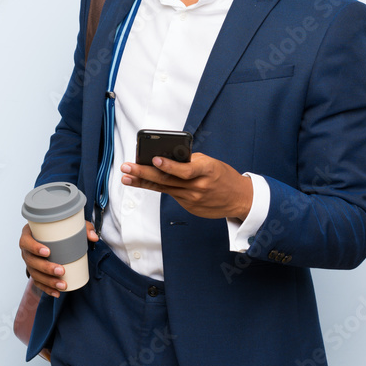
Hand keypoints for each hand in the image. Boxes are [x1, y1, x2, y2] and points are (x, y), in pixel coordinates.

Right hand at [19, 220, 97, 297]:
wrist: (54, 236)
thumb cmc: (59, 229)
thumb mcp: (70, 225)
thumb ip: (83, 228)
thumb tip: (94, 237)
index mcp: (29, 234)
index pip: (26, 241)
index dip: (34, 247)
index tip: (48, 251)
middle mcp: (26, 250)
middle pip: (31, 261)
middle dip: (46, 268)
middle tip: (61, 270)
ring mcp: (29, 262)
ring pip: (35, 274)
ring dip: (48, 281)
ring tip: (62, 284)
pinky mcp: (35, 272)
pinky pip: (38, 283)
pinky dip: (48, 289)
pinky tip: (57, 293)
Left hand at [120, 152, 252, 220]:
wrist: (238, 198)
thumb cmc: (223, 176)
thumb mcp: (211, 163)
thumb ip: (190, 161)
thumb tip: (167, 158)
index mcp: (207, 170)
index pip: (185, 170)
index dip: (169, 165)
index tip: (154, 159)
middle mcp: (198, 186)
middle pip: (168, 180)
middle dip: (144, 173)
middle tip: (127, 167)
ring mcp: (193, 199)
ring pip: (164, 188)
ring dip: (143, 182)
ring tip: (126, 177)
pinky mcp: (189, 207)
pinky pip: (171, 194)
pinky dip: (157, 187)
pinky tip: (143, 182)